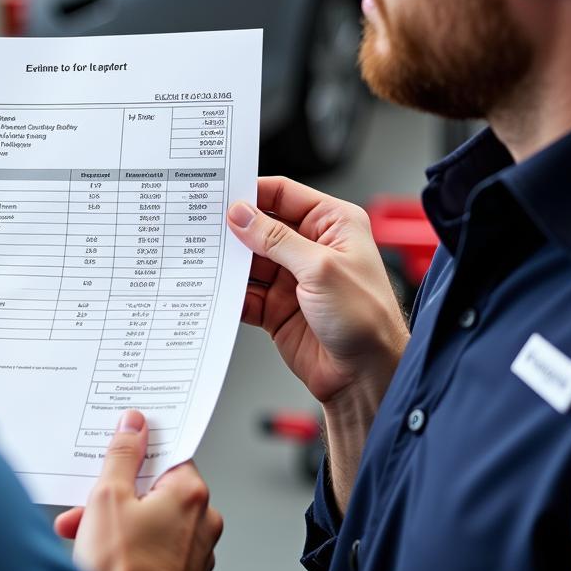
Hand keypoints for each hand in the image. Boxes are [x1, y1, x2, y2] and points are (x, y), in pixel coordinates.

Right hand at [55, 411, 222, 570]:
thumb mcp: (108, 497)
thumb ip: (122, 454)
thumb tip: (133, 426)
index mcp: (191, 494)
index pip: (168, 454)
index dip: (137, 452)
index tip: (120, 450)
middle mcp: (202, 523)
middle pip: (155, 491)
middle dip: (116, 496)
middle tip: (88, 504)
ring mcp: (195, 556)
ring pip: (152, 523)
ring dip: (118, 525)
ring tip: (85, 537)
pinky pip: (154, 551)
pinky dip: (129, 550)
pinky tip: (101, 560)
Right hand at [227, 177, 408, 510]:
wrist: (365, 376)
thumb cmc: (367, 319)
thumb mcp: (320, 268)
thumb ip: (276, 239)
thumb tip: (243, 215)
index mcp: (333, 224)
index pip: (284, 194)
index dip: (252, 193)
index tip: (222, 197)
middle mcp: (311, 247)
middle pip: (260, 227)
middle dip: (234, 229)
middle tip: (204, 226)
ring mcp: (292, 278)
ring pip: (248, 260)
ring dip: (228, 262)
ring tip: (205, 258)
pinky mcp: (277, 307)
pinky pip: (245, 293)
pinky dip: (229, 292)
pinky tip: (215, 290)